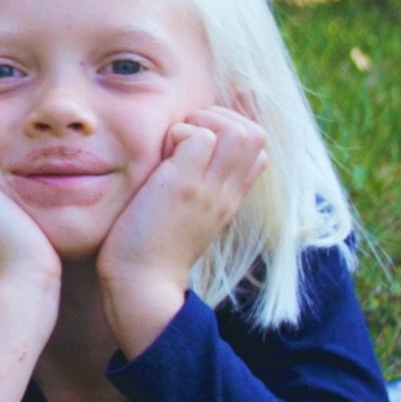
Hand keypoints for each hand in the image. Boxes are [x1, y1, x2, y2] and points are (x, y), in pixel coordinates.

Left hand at [98, 105, 267, 349]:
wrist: (142, 283)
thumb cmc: (149, 246)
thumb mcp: (184, 213)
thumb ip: (194, 187)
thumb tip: (185, 156)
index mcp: (228, 196)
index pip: (257, 147)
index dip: (228, 129)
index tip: (194, 143)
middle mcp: (227, 190)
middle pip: (255, 132)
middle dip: (217, 118)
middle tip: (183, 139)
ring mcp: (209, 188)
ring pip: (237, 129)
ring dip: (200, 123)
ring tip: (173, 147)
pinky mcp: (184, 186)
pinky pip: (198, 136)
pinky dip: (176, 134)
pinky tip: (158, 159)